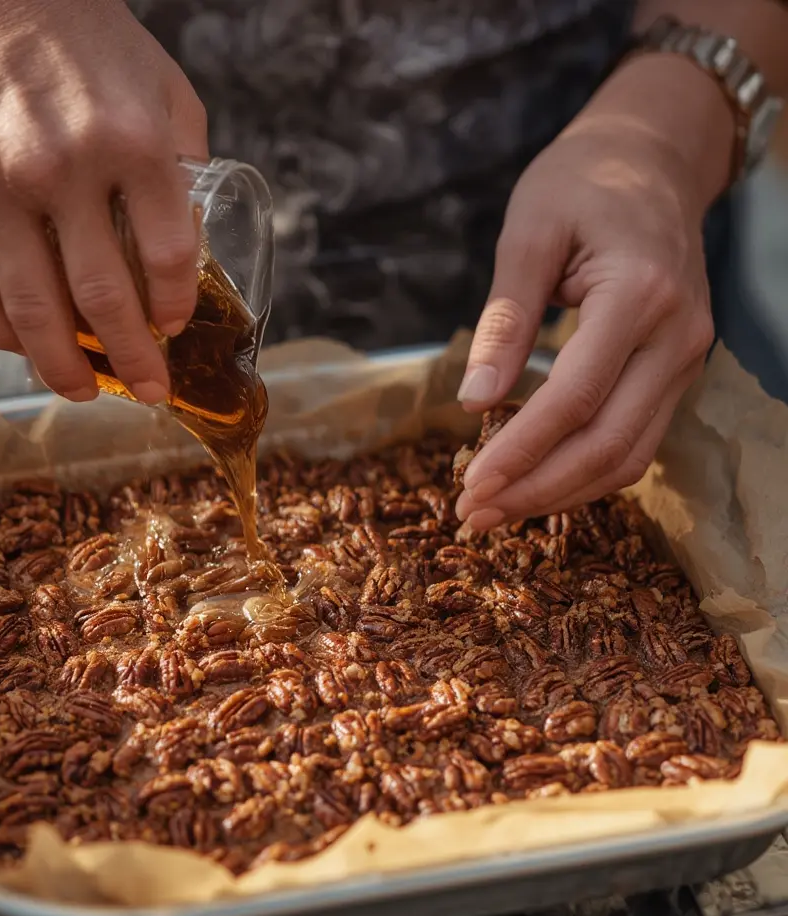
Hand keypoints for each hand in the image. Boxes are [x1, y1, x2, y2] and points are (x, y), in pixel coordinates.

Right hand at [0, 0, 206, 402]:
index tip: (173, 326)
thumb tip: (195, 241)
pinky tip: (27, 347)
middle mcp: (63, 168)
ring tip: (85, 389)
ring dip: (65, 367)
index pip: (167, 256)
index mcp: (132, 142)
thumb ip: (184, 160)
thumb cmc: (81, 43)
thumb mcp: (160, 85)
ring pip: (33, 310)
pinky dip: (5, 333)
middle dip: (134, 360)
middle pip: (103, 299)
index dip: (174, 307)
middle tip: (150, 389)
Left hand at [454, 55, 734, 529]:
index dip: (520, 451)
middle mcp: (677, 336)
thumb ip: (504, 318)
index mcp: (640, 294)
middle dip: (537, 489)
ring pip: (628, 455)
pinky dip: (584, 472)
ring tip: (496, 511)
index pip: (575, 398)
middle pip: (609, 444)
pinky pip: (634, 440)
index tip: (468, 487)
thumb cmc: (581, 184)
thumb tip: (474, 400)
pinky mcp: (675, 370)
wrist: (653, 161)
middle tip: (472, 515)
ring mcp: (685, 358)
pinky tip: (535, 482)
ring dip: (560, 493)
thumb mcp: (528, 232)